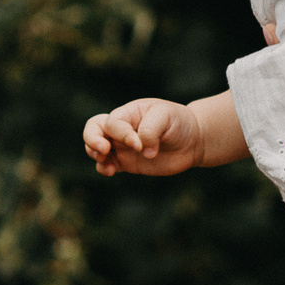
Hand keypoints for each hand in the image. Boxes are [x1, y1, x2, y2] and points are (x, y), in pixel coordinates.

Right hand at [83, 98, 202, 176]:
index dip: (122, 135)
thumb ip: (150, 130)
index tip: (139, 145)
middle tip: (104, 149)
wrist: (192, 141)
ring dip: (94, 154)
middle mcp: (122, 128)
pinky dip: (103, 168)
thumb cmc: (178, 123)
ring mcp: (122, 146)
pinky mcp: (127, 162)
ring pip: (94, 148)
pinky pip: (106, 165)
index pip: (113, 123)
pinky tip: (111, 171)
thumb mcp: (166, 117)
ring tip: (108, 164)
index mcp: (129, 113)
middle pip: (93, 129)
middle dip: (92, 139)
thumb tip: (142, 151)